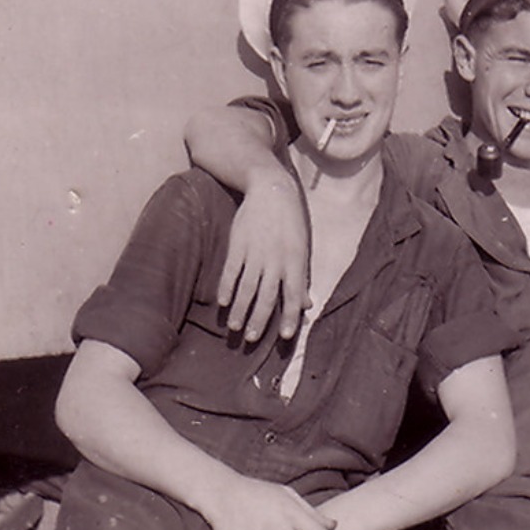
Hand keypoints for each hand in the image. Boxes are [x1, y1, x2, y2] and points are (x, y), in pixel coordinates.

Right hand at [218, 170, 310, 340]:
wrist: (271, 191)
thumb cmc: (291, 223)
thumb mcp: (301, 248)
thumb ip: (301, 278)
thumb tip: (306, 305)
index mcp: (295, 261)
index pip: (293, 294)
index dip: (289, 316)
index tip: (285, 336)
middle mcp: (276, 260)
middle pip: (267, 295)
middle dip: (259, 319)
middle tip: (252, 339)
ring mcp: (255, 252)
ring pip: (247, 287)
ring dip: (240, 310)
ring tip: (235, 328)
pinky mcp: (238, 245)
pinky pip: (231, 270)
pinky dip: (226, 287)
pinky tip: (223, 303)